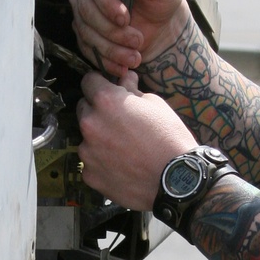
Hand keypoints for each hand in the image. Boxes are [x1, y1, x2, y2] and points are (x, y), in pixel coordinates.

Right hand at [70, 0, 189, 77]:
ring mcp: (81, 1)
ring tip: (135, 56)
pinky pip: (85, 45)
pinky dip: (104, 59)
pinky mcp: (83, 24)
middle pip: (85, 6)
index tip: (125, 19)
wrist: (159, 20)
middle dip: (111, 29)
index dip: (106, 1)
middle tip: (136, 41)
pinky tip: (122, 66)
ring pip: (85, 28)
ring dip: (110, 47)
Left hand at [77, 70, 197, 209]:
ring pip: (87, 138)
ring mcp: (87, 152)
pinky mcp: (89, 175)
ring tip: (124, 149)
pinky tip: (122, 166)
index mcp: (106, 101)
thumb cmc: (170, 140)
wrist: (176, 181)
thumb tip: (125, 79)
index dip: (100, 84)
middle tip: (120, 123)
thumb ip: (133, 90)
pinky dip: (102, 163)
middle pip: (84, 109)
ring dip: (99, 139)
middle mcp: (90, 124)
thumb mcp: (156, 105)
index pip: (89, 81)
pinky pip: (91, 163)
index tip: (109, 91)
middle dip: (98, 111)